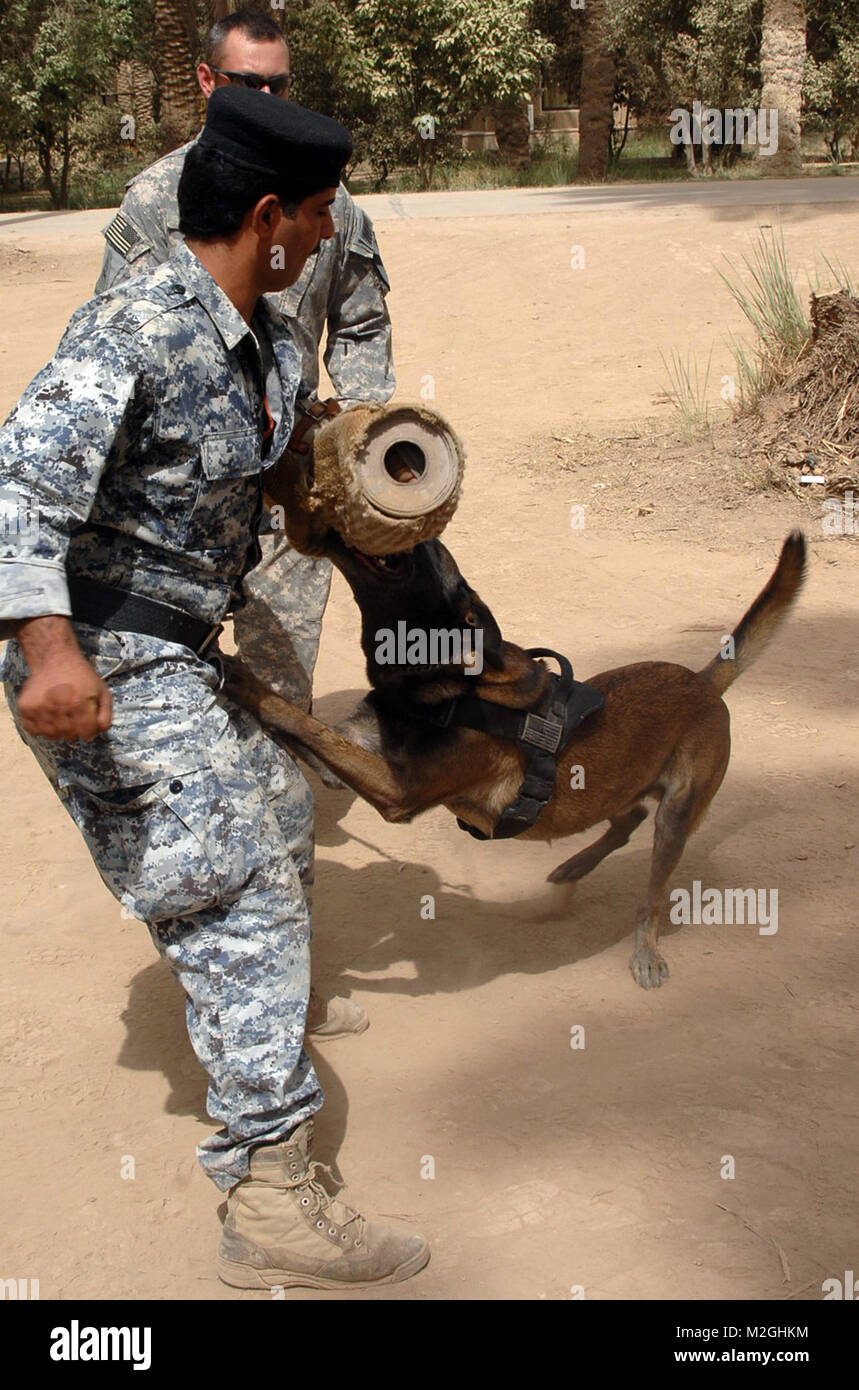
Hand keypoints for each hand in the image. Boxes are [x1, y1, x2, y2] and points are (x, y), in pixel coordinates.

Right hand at [15, 616, 112, 741]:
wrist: (54, 658)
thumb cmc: (81, 676)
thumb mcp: (102, 691)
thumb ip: (104, 717)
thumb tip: (91, 737)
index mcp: (78, 701)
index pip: (86, 733)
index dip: (89, 730)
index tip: (86, 722)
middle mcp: (57, 705)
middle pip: (69, 735)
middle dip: (75, 729)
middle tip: (73, 716)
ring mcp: (39, 707)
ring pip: (51, 735)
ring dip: (58, 730)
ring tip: (61, 715)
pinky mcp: (25, 707)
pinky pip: (34, 730)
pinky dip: (42, 727)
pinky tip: (48, 714)